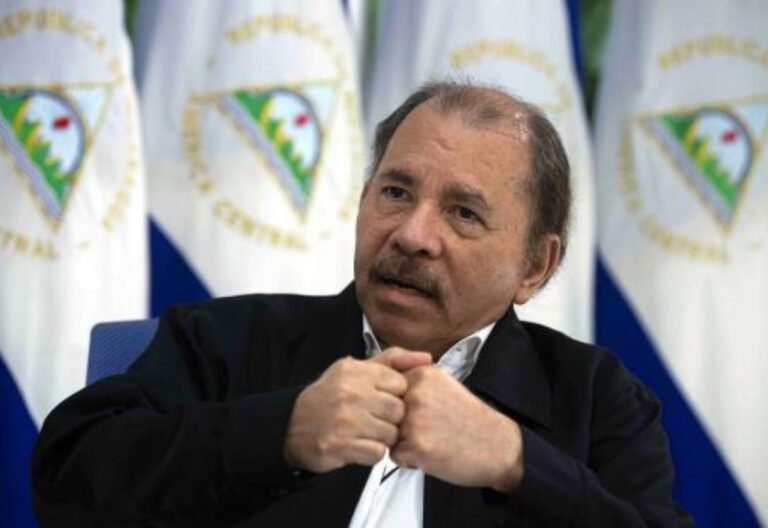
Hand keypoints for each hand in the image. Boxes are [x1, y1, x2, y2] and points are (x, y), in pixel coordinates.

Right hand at [283, 348, 431, 472]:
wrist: (291, 426)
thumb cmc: (330, 397)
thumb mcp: (356, 369)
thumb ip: (393, 361)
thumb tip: (427, 358)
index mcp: (355, 370)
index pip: (400, 384)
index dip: (395, 395)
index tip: (382, 400)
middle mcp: (350, 392)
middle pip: (398, 410)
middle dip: (391, 419)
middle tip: (375, 420)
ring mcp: (344, 420)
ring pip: (391, 434)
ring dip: (382, 438)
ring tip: (366, 433)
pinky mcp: (340, 445)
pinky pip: (378, 453)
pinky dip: (372, 453)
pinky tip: (359, 445)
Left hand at [391, 366, 523, 492]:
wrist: (497, 446)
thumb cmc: (470, 418)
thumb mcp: (443, 384)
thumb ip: (415, 381)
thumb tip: (384, 384)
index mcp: (422, 374)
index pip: (387, 389)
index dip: (401, 405)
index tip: (424, 410)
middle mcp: (416, 393)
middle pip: (385, 412)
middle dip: (400, 424)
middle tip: (430, 428)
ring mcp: (415, 419)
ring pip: (388, 433)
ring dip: (404, 441)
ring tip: (431, 440)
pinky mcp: (416, 445)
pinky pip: (395, 455)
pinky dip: (409, 459)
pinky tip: (432, 453)